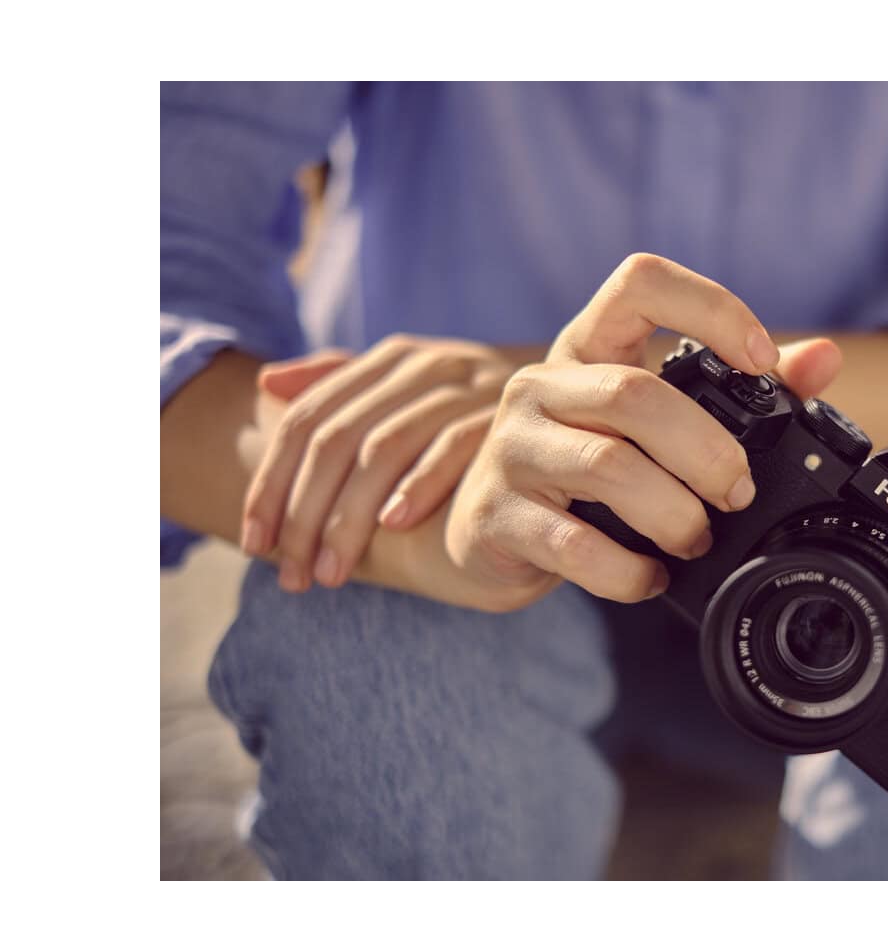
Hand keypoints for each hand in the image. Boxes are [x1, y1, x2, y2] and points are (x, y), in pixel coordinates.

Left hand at [241, 336, 515, 590]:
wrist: (587, 385)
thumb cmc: (487, 401)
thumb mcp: (418, 384)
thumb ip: (345, 383)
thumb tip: (268, 382)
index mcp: (390, 359)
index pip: (306, 420)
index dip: (270, 484)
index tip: (255, 543)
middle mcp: (421, 365)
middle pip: (333, 439)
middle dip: (302, 513)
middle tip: (291, 574)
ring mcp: (465, 385)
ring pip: (380, 447)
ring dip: (348, 517)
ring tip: (332, 572)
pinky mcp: (505, 412)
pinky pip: (451, 447)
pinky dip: (419, 485)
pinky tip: (393, 526)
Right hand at [440, 253, 841, 611]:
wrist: (484, 535)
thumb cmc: (583, 469)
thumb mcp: (649, 421)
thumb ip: (738, 390)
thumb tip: (825, 359)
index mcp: (586, 347)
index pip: (640, 281)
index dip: (710, 307)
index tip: (760, 364)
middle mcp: (540, 386)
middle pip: (635, 394)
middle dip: (707, 449)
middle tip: (738, 492)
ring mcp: (510, 449)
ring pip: (607, 467)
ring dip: (674, 513)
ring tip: (696, 539)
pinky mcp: (494, 516)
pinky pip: (574, 545)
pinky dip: (629, 571)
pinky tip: (651, 575)